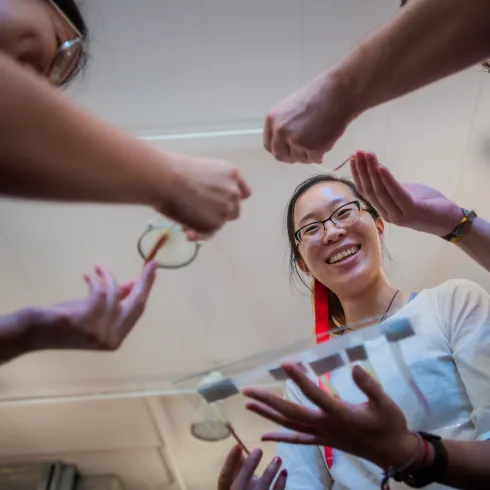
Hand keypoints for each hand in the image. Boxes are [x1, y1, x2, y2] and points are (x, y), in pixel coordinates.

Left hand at [28, 262, 156, 350]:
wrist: (33, 332)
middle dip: (144, 282)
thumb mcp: (95, 311)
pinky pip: (99, 293)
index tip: (153, 269)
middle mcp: (109, 339)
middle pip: (135, 305)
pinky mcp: (82, 321)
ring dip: (108, 278)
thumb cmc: (63, 322)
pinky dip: (96, 280)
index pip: (138, 310)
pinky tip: (88, 275)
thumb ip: (115, 301)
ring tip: (98, 269)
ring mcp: (96, 332)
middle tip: (149, 264)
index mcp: (115, 339)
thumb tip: (133, 284)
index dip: (147, 288)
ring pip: (114, 296)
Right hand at [163, 154, 250, 235]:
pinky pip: (209, 233)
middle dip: (219, 213)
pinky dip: (199, 234)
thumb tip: (208, 203)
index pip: (243, 192)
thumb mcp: (203, 170)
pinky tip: (187, 232)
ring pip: (220, 223)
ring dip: (205, 223)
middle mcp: (233, 191)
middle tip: (199, 212)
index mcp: (231, 174)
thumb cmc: (174, 170)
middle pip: (234, 210)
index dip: (231, 199)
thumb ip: (213, 185)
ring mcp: (226, 208)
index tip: (222, 204)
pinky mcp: (216, 223)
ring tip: (185, 219)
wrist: (164, 179)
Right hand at [218, 445, 286, 489]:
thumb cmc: (242, 489)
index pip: (226, 474)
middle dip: (251, 463)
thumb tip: (240, 451)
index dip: (231, 459)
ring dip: (271, 470)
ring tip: (277, 458)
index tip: (238, 445)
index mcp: (233, 489)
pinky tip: (284, 471)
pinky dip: (281, 482)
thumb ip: (237, 469)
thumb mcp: (236, 483)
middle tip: (258, 449)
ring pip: (264, 485)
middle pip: (244, 479)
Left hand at [244, 363, 418, 469]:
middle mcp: (326, 425)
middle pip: (291, 412)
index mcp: (340, 413)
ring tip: (248, 404)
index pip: (315, 394)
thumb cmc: (390, 425)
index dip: (299, 379)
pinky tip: (263, 436)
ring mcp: (322, 435)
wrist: (393, 453)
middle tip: (247, 390)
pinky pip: (297, 439)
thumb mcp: (385, 403)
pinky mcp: (323, 441)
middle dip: (268, 400)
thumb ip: (369, 385)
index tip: (284, 364)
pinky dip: (280, 436)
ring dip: (268, 414)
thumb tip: (354, 367)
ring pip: (290, 425)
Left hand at [263, 69, 358, 162]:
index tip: (288, 151)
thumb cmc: (319, 97)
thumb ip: (285, 128)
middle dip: (292, 157)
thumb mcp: (291, 110)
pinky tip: (326, 139)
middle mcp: (280, 131)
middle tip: (303, 153)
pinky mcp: (311, 148)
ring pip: (298, 159)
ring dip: (308, 154)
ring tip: (319, 137)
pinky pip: (313, 159)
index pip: (269, 145)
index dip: (279, 150)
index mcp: (272, 120)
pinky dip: (320, 154)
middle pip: (280, 155)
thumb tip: (288, 148)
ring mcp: (295, 140)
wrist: (338, 93)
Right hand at [351, 150, 462, 235]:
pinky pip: (395, 193)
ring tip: (367, 155)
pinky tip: (380, 167)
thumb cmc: (429, 205)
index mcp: (384, 210)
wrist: (450, 221)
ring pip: (379, 191)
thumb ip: (393, 188)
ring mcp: (398, 214)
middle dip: (361, 170)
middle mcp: (387, 214)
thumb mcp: (407, 194)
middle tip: (357, 153)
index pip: (365, 191)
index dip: (357, 175)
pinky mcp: (411, 211)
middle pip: (369, 190)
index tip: (353, 158)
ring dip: (371, 171)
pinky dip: (387, 179)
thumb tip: (382, 175)